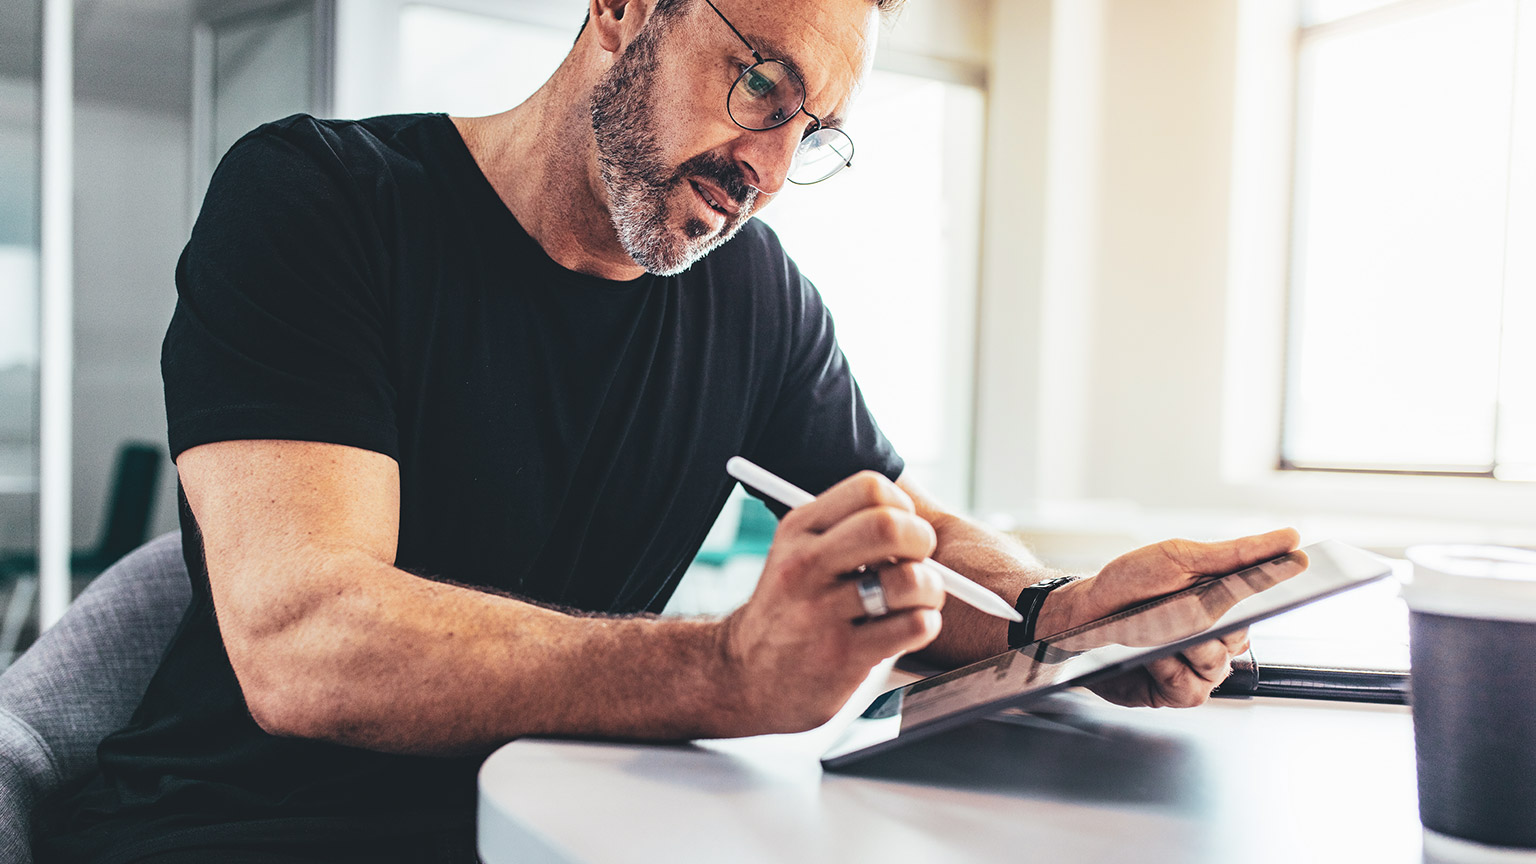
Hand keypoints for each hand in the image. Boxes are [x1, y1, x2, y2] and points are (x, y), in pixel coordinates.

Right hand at [718, 471, 946, 733]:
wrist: (746, 675)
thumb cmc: (791, 608)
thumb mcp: (797, 553)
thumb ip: (845, 530)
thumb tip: (914, 518)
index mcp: (798, 530)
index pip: (870, 488)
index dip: (902, 507)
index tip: (901, 528)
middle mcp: (805, 565)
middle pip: (890, 526)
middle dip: (921, 540)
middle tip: (918, 560)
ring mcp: (821, 612)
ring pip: (910, 579)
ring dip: (930, 590)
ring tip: (915, 600)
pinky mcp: (843, 656)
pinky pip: (913, 625)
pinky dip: (925, 624)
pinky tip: (906, 627)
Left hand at [1040, 528, 1300, 708]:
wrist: (1082, 615)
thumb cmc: (1129, 584)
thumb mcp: (1179, 557)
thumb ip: (1235, 554)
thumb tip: (1290, 539)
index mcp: (1228, 604)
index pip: (1267, 600)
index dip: (1281, 586)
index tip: (1300, 566)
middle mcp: (1220, 639)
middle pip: (1239, 636)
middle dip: (1208, 619)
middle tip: (1178, 606)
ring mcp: (1202, 669)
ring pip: (1216, 662)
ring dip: (1181, 643)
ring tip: (1152, 628)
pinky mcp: (1179, 693)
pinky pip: (1191, 687)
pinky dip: (1166, 668)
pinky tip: (1148, 655)